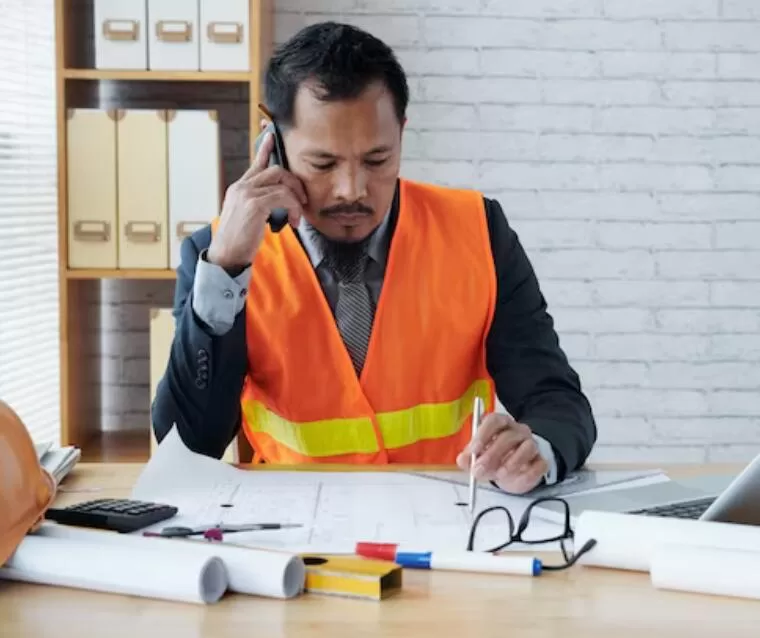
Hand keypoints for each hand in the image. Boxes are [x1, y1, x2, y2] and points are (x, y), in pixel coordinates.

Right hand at [207, 130, 306, 269]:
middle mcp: (241, 186)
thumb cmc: (239, 241)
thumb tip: (279, 202)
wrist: (226, 256)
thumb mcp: (248, 217)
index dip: (265, 149)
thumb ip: (259, 204)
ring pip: (281, 181)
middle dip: (294, 183)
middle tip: (302, 201)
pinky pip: (283, 196)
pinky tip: (294, 222)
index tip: (272, 135)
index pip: (256, 163)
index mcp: (239, 188)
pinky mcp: (254, 204)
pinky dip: (294, 208)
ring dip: (296, 198)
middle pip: (275, 170)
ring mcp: (246, 193)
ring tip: (297, 216)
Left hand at [456, 412, 547, 494]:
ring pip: (527, 447)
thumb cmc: (495, 458)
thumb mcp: (480, 457)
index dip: (483, 434)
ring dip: (512, 462)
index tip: (474, 450)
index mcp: (501, 424)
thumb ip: (470, 457)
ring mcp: (532, 444)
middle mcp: (518, 431)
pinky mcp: (541, 461)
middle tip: (480, 469)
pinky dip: (528, 473)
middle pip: (508, 436)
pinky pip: (539, 464)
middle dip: (492, 454)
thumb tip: (462, 460)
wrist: (516, 471)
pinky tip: (518, 479)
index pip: (494, 421)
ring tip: (499, 475)